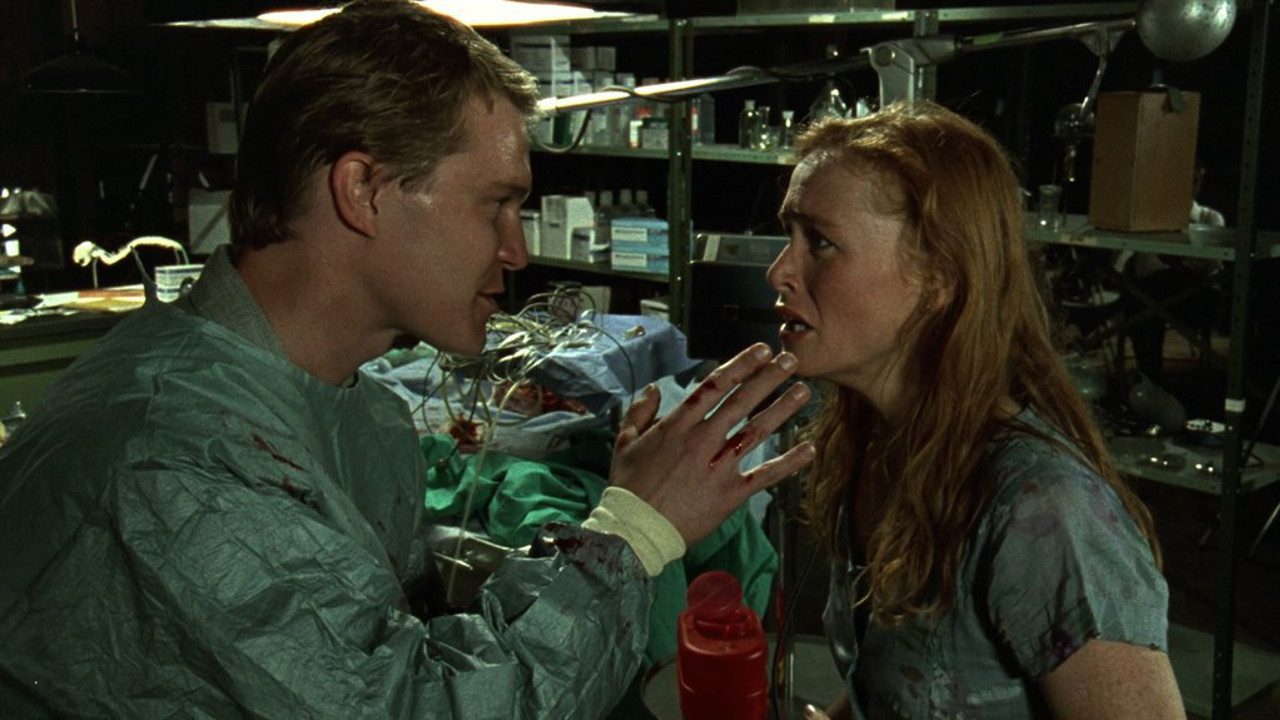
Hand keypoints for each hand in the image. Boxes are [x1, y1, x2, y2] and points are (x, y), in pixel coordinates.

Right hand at [609, 343, 814, 545]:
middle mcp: (701, 441)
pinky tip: (807, 449)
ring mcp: (718, 467)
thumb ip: (640, 412)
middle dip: (769, 377)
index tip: (760, 352)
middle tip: (790, 361)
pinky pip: (764, 475)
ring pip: (756, 431)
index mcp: (677, 425)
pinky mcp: (730, 494)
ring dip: (782, 409)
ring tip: (803, 392)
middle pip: (741, 401)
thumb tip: (653, 389)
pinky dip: (788, 462)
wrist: (635, 530)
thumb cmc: (629, 489)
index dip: (740, 365)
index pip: (714, 386)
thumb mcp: (625, 443)